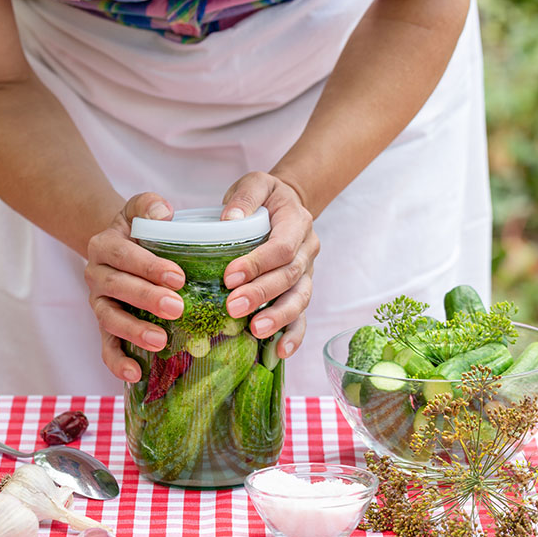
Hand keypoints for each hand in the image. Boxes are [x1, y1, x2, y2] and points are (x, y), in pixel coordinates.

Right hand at [85, 193, 186, 382]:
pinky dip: (117, 362)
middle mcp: (96, 275)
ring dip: (133, 330)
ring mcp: (99, 303)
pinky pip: (106, 346)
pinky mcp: (104, 327)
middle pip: (116, 288)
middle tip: (177, 307)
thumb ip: (149, 205)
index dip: (148, 266)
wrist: (116, 247)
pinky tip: (135, 374)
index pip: (123, 254)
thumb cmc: (137, 229)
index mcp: (104, 245)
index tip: (178, 277)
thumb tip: (165, 213)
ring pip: (109, 319)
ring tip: (159, 340)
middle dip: (146, 298)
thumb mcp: (139, 208)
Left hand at [220, 171, 318, 360]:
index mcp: (297, 223)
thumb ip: (245, 197)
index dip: (258, 263)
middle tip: (233, 307)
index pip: (282, 247)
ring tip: (255, 331)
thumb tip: (229, 218)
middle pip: (290, 277)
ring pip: (299, 299)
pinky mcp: (300, 291)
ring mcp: (307, 273)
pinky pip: (302, 316)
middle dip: (261, 294)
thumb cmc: (265, 197)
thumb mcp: (255, 183)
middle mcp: (308, 250)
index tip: (229, 275)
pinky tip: (280, 353)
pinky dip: (293, 336)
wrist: (286, 205)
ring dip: (278, 318)